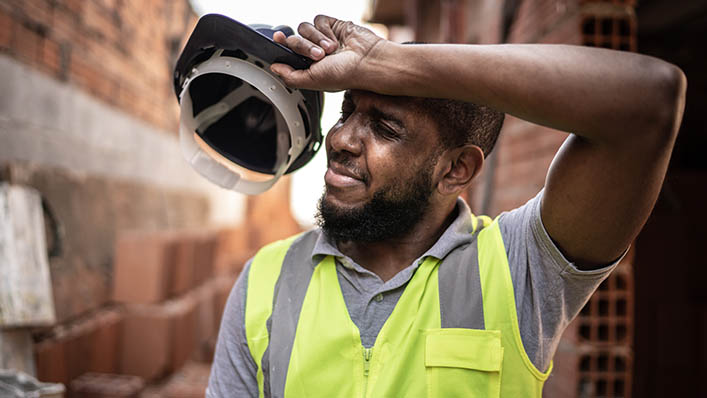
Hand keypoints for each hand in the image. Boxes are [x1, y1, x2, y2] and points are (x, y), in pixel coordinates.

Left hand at [271, 15, 385, 90]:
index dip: (281, 46)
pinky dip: (325, 30)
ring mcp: (324, 38)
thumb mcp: (312, 81)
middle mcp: (315, 52)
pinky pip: (318, 20)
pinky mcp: (333, 25)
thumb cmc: (345, 74)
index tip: (277, 39)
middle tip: (319, 56)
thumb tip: (274, 68)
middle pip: (295, 40)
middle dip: (304, 47)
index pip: (288, 53)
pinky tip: (335, 39)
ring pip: (305, 28)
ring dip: (316, 39)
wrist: (367, 61)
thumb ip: (290, 76)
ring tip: (330, 50)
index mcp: (309, 66)